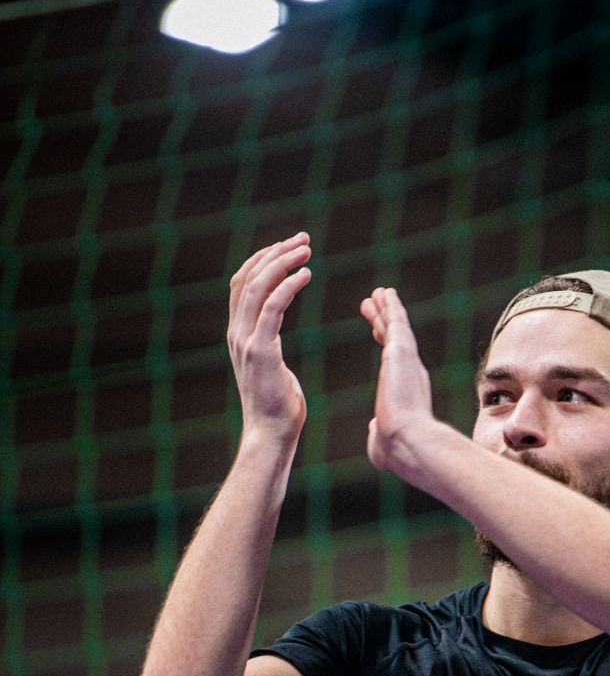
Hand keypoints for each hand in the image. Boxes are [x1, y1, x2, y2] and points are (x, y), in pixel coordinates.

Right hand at [227, 233, 311, 443]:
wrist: (271, 436)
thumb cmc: (278, 407)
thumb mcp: (270, 367)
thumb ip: (267, 346)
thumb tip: (272, 339)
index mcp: (238, 335)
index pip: (243, 284)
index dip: (264, 260)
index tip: (290, 247)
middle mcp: (236, 333)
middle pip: (248, 278)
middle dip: (275, 253)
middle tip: (303, 239)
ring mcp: (245, 341)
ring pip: (257, 287)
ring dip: (282, 262)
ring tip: (306, 249)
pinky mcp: (261, 351)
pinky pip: (273, 307)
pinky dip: (288, 285)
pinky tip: (306, 274)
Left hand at [360, 287, 434, 474]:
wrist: (408, 441)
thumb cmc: (396, 448)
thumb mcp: (381, 439)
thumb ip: (377, 430)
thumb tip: (374, 428)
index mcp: (407, 390)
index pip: (394, 360)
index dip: (385, 341)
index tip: (377, 329)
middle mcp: (411, 372)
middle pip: (395, 339)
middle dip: (384, 321)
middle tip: (374, 304)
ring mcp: (408, 360)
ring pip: (396, 327)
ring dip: (386, 309)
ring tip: (377, 293)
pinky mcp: (403, 351)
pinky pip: (396, 322)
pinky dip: (391, 306)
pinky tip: (384, 293)